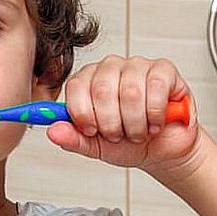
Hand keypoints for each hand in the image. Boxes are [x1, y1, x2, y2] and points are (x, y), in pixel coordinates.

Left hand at [45, 55, 200, 172]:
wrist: (161, 150)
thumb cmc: (127, 143)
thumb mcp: (94, 147)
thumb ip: (72, 138)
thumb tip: (52, 131)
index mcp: (87, 81)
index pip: (75, 86)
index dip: (83, 113)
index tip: (91, 131)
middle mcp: (109, 68)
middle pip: (102, 90)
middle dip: (110, 123)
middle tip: (118, 136)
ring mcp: (137, 65)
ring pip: (130, 92)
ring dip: (134, 122)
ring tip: (137, 132)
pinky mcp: (164, 69)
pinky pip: (156, 87)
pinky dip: (155, 114)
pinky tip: (155, 123)